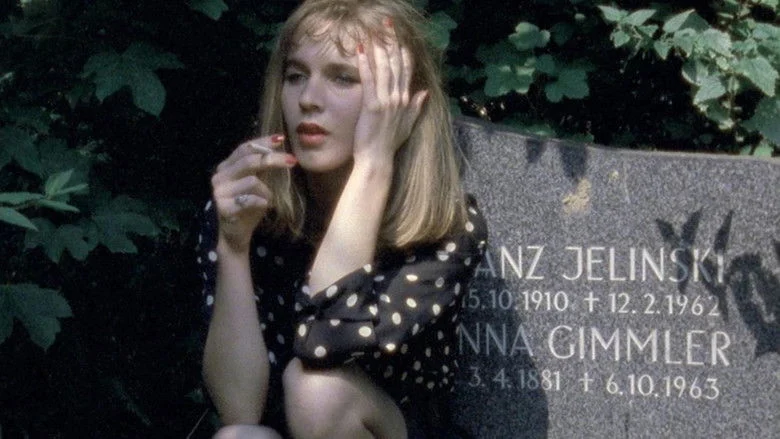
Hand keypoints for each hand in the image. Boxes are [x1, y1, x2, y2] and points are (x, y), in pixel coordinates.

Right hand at [210, 135, 296, 252]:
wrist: (236, 234)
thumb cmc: (249, 207)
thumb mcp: (257, 183)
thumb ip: (262, 167)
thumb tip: (279, 145)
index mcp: (226, 167)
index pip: (244, 148)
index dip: (263, 142)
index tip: (282, 138)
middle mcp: (220, 176)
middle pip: (249, 161)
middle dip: (273, 159)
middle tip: (292, 160)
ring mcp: (219, 192)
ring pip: (252, 181)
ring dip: (267, 191)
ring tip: (267, 200)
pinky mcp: (223, 208)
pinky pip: (250, 200)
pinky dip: (262, 202)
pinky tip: (264, 206)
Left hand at [353, 19, 427, 165]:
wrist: (378, 159)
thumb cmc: (389, 144)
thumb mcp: (407, 125)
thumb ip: (416, 107)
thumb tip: (424, 92)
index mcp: (406, 101)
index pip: (407, 71)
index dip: (403, 53)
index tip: (400, 38)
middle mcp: (399, 98)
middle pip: (397, 64)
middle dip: (392, 42)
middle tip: (387, 25)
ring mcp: (386, 101)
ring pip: (385, 68)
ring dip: (379, 48)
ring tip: (374, 31)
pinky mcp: (373, 106)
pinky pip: (369, 80)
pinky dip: (365, 63)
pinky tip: (361, 50)